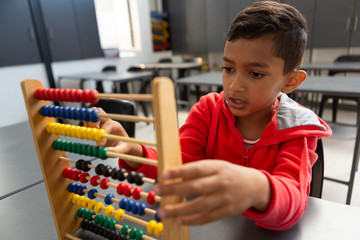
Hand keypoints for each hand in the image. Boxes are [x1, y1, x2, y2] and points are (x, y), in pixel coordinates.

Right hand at [84, 107, 142, 168]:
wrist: (123, 144)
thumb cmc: (124, 146)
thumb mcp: (123, 150)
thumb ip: (116, 151)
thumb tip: (106, 152)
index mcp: (116, 126)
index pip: (108, 124)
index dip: (103, 131)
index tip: (99, 143)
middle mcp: (108, 121)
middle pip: (99, 112)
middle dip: (93, 120)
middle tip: (92, 133)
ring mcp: (100, 122)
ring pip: (92, 114)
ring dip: (87, 121)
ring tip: (88, 132)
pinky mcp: (95, 125)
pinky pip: (87, 120)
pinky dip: (84, 124)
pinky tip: (85, 133)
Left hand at [153, 160, 270, 224]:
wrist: (255, 186)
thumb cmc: (230, 174)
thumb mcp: (216, 166)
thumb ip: (198, 171)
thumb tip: (174, 176)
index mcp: (217, 167)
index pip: (196, 169)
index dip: (180, 171)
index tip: (164, 174)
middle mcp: (221, 182)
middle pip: (195, 187)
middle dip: (174, 190)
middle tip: (157, 191)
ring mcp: (225, 198)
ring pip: (200, 206)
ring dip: (179, 210)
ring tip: (163, 211)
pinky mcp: (227, 211)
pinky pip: (207, 218)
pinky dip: (192, 220)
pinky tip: (179, 219)